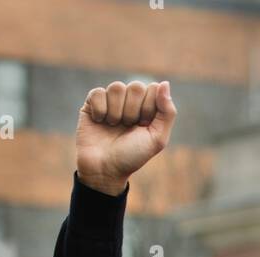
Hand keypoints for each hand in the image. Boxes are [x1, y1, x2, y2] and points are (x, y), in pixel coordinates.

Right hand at [76, 80, 176, 196]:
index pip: (152, 88)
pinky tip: (99, 122)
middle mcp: (129, 102)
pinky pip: (98, 93)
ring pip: (117, 87)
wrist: (105, 169)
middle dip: (133, 111)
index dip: (148, 108)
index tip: (143, 125)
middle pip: (136, 86)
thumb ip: (167, 112)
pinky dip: (100, 110)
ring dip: (116, 112)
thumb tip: (165, 83)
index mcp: (147, 108)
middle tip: (128, 128)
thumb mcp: (157, 139)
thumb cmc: (132, 156)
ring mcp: (111, 101)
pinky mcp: (92, 103)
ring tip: (113, 127)